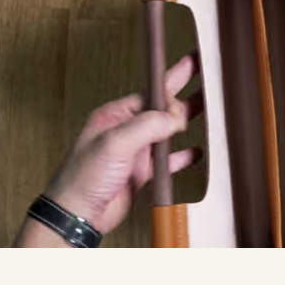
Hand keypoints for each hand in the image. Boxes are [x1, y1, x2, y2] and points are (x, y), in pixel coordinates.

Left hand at [16, 55, 201, 245]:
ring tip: (206, 107)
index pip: (150, 95)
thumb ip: (147, 125)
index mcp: (115, 115)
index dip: (170, 90)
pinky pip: (168, 161)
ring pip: (168, 132)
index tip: (188, 81)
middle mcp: (126, 130)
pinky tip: (197, 152)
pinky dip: (184, 156)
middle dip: (181, 90)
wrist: (78, 215)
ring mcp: (135, 151)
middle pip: (160, 106)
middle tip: (198, 69)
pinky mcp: (142, 173)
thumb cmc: (83, 177)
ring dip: (186, 121)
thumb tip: (175, 116)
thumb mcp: (114, 143)